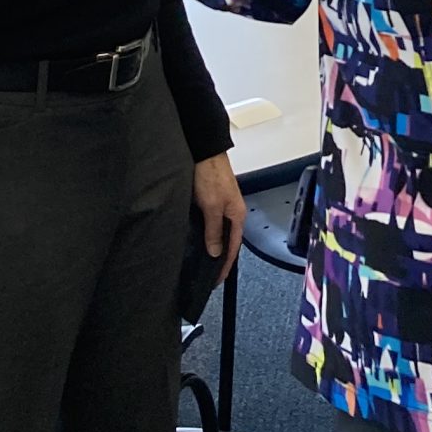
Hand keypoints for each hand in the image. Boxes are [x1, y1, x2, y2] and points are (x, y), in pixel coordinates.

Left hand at [192, 155, 244, 279]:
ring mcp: (221, 206)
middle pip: (226, 240)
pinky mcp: (211, 200)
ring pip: (217, 231)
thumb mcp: (212, 206)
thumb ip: (214, 230)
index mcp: (237, 215)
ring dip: (210, 245)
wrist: (204, 151)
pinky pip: (210, 223)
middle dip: (218, 258)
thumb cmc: (210, 176)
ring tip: (199, 261)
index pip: (233, 247)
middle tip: (205, 274)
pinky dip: (204, 233)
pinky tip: (195, 239)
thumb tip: (215, 253)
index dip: (224, 265)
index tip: (215, 280)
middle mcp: (231, 212)